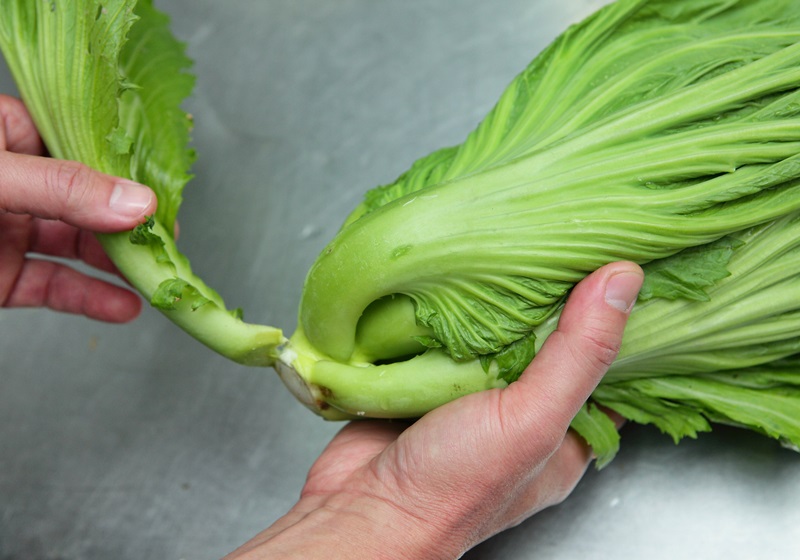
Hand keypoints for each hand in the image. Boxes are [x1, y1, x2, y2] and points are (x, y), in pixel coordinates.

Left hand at [0, 94, 155, 321]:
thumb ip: (61, 188)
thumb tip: (137, 202)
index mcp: (6, 137)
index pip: (85, 149)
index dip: (129, 174)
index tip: (165, 199)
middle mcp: (16, 183)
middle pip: (91, 203)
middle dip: (131, 228)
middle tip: (169, 248)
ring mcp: (9, 231)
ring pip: (79, 248)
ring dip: (119, 267)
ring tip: (158, 282)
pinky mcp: (2, 277)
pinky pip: (56, 286)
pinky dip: (90, 300)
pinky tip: (122, 308)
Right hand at [225, 261, 643, 559]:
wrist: (361, 508)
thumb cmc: (451, 489)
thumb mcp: (532, 421)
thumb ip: (579, 355)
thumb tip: (621, 282)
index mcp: (564, 435)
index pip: (611, 370)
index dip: (625, 323)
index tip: (629, 269)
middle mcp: (520, 414)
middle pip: (551, 344)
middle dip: (558, 300)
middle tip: (571, 245)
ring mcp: (471, 395)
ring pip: (496, 336)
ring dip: (500, 300)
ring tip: (520, 244)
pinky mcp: (427, 380)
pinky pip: (446, 335)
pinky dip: (449, 310)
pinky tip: (456, 274)